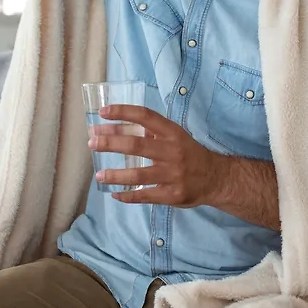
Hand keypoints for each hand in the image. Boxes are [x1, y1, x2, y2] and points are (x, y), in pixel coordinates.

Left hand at [88, 103, 224, 206]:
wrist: (215, 177)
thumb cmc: (189, 153)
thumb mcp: (175, 136)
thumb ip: (151, 133)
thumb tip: (115, 129)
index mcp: (172, 133)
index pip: (146, 116)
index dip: (123, 112)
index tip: (103, 112)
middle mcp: (173, 151)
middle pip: (137, 145)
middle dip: (111, 143)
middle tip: (92, 141)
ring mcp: (173, 174)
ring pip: (138, 175)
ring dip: (115, 175)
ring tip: (99, 174)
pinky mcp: (173, 194)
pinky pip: (145, 196)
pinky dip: (127, 196)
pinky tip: (114, 194)